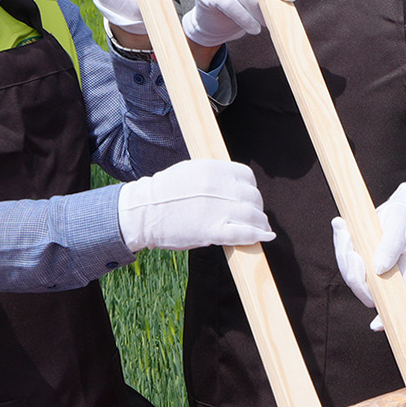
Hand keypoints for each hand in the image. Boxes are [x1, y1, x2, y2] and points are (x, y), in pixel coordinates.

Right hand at [117, 159, 273, 252]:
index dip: (251, 188)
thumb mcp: (190, 172)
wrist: (142, 211)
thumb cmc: (163, 193)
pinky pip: (244, 233)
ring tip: (261, 228)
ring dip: (260, 223)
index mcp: (213, 169)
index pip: (246, 176)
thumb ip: (213, 177)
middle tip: (255, 216)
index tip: (249, 197)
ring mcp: (217, 209)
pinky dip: (257, 235)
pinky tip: (263, 237)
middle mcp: (219, 187)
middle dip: (256, 207)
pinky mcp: (212, 231)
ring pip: (253, 215)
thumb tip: (231, 186)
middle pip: (253, 197)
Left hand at [333, 181, 405, 326]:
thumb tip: (378, 268)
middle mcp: (386, 280)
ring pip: (351, 276)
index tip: (376, 325)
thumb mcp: (401, 230)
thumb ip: (392, 247)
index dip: (386, 317)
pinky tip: (341, 225)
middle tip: (352, 246)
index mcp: (405, 277)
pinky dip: (340, 243)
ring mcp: (370, 273)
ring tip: (345, 229)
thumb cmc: (405, 223)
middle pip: (366, 291)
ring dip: (344, 253)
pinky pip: (344, 261)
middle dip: (354, 273)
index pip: (398, 303)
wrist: (398, 214)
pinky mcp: (359, 264)